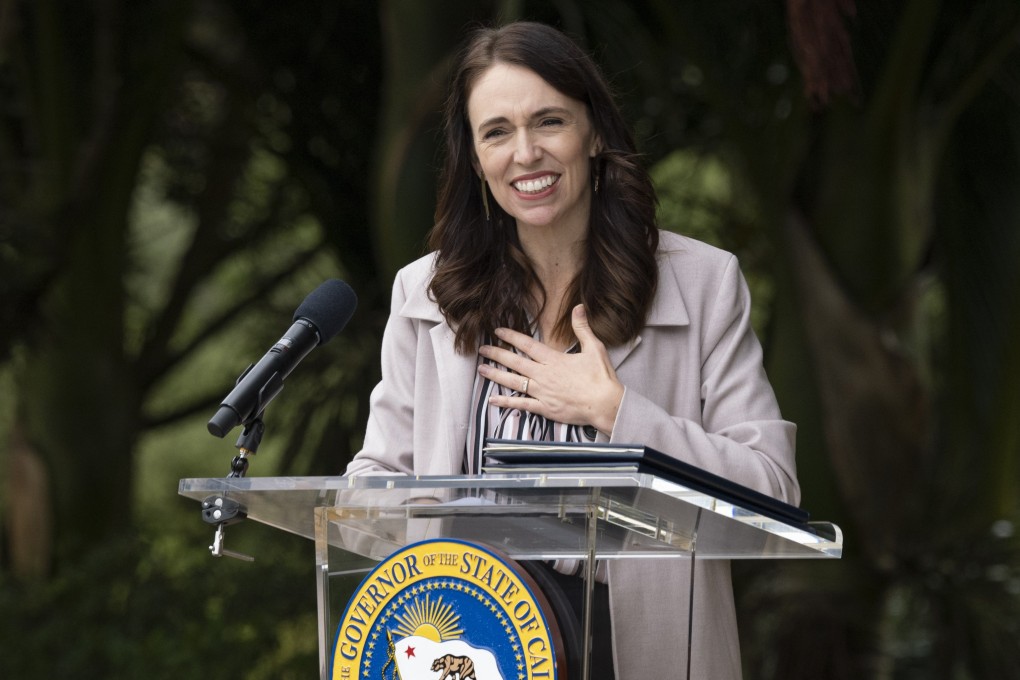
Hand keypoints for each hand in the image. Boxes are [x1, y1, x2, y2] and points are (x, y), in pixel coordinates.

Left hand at [477, 304, 623, 435]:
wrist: (606, 405)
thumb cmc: (601, 378)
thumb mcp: (594, 348)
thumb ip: (582, 328)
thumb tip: (579, 307)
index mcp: (554, 359)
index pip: (527, 344)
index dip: (511, 336)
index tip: (498, 331)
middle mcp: (544, 375)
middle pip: (515, 362)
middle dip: (496, 354)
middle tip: (482, 350)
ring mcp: (542, 392)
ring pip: (513, 382)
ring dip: (495, 375)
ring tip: (481, 370)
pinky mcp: (544, 408)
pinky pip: (521, 405)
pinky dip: (505, 402)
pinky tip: (492, 400)